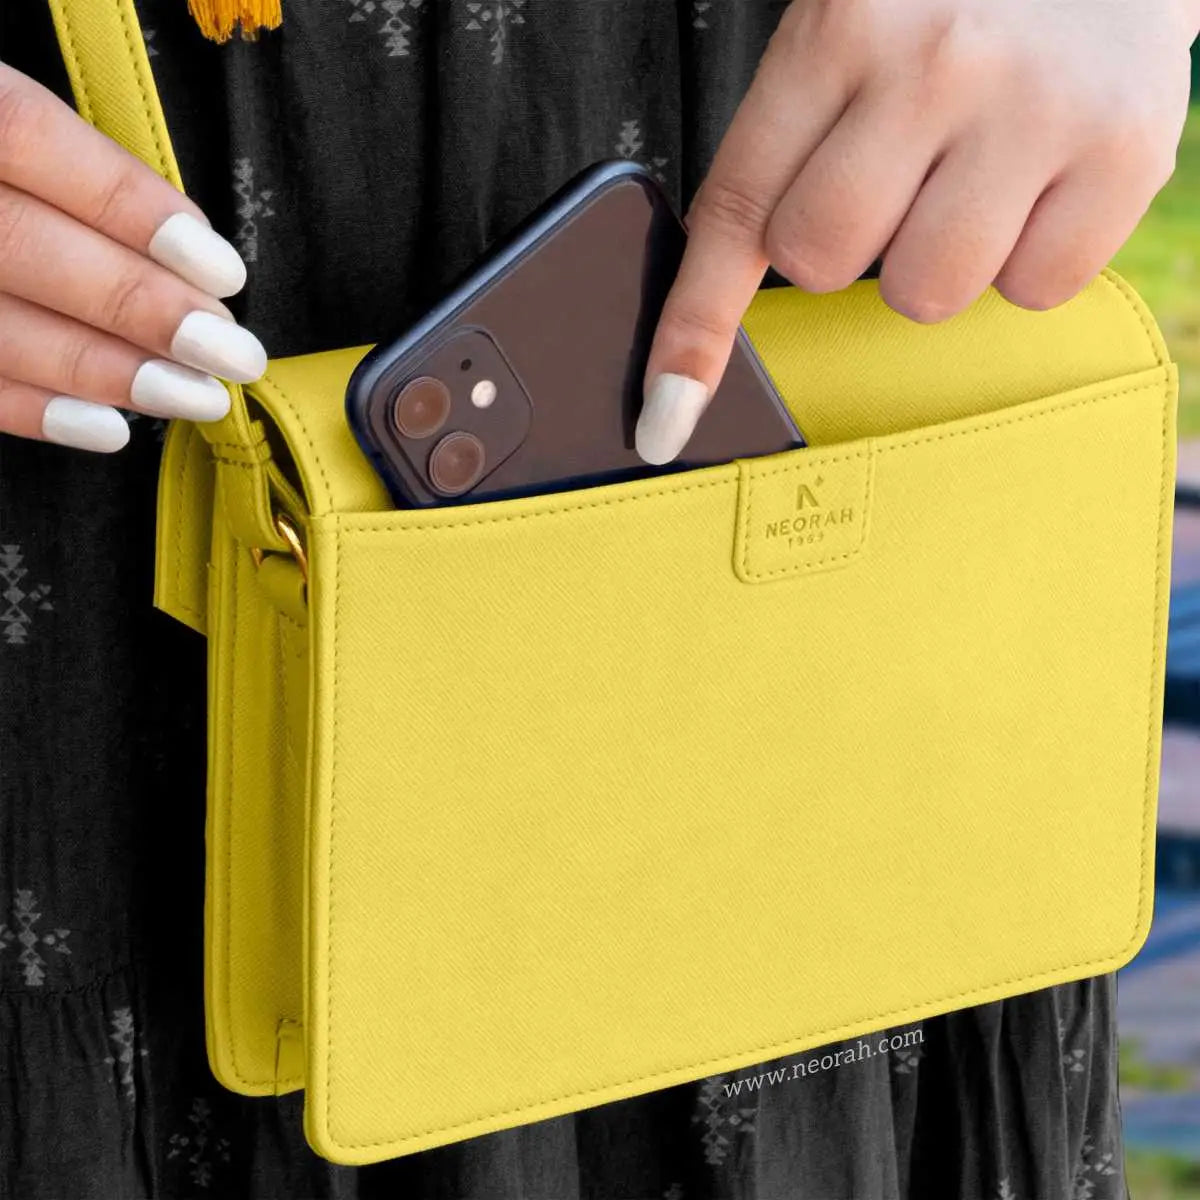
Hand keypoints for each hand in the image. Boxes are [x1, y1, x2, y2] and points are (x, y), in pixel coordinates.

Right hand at [0, 65, 263, 452]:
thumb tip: (189, 263)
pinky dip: (36, 411)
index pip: (28, 137)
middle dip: (143, 308)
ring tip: (196, 397)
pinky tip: (111, 429)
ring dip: (108, 371)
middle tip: (233, 355)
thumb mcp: (8, 122)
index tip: (221, 271)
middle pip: (23, 245)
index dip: (130, 206)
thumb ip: (74, 172)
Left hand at [636, 0, 1197, 463]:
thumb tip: (725, 310)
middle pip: (823, 264)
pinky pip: (1034, 289)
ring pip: (925, 295)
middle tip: (885, 183)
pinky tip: (1034, 185)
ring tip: (966, 179)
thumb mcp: (847, 35)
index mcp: (839, 29)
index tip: (664, 419)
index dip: (694, 327)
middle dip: (838, 250)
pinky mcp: (1123, 151)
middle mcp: (935, 66)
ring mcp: (1035, 109)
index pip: (738, 209)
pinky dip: (1024, 260)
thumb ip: (790, 147)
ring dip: (930, 262)